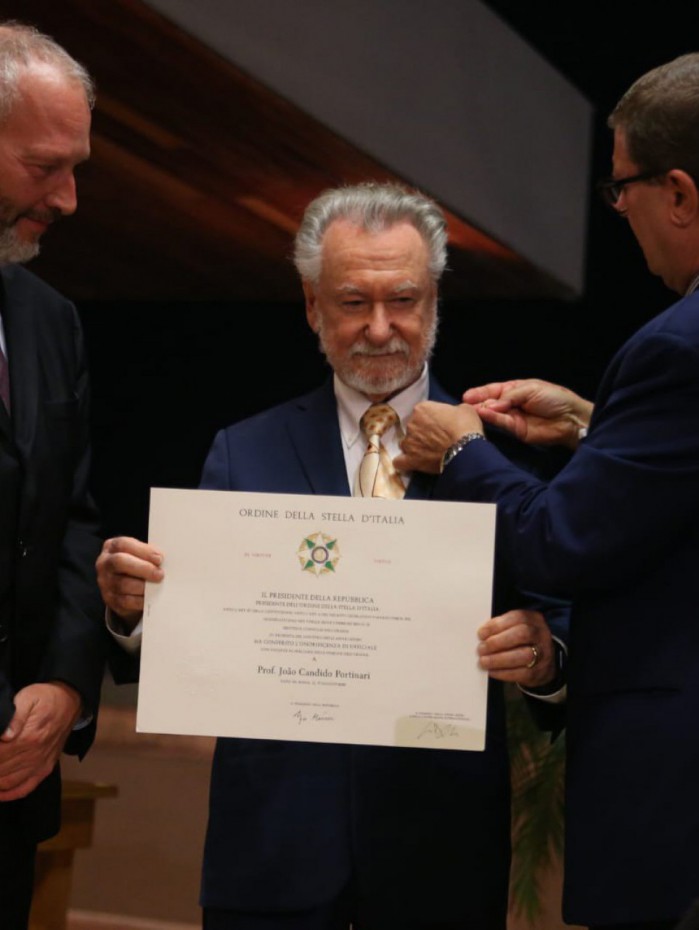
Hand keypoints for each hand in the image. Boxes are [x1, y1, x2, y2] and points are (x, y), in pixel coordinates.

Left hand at [0, 682, 81, 800]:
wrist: (70, 701)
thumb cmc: (46, 698)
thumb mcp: (28, 697)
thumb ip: (15, 717)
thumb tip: (4, 736)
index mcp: (29, 738)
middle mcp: (35, 755)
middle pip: (1, 770)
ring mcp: (41, 764)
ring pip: (9, 782)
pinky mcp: (45, 768)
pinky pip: (26, 788)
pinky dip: (10, 794)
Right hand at [96, 536, 163, 629]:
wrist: (125, 587)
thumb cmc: (136, 565)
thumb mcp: (139, 555)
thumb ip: (148, 555)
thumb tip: (163, 561)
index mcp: (112, 547)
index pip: (123, 544)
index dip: (143, 551)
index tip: (159, 558)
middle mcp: (105, 563)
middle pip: (120, 562)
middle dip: (143, 568)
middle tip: (160, 574)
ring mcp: (105, 582)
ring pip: (123, 584)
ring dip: (143, 586)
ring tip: (156, 586)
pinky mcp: (110, 599)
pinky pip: (125, 601)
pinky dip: (140, 600)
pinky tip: (149, 597)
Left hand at [394, 401, 482, 473]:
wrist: (466, 449)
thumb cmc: (466, 427)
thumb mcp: (464, 409)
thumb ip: (452, 410)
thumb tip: (452, 415)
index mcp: (421, 409)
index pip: (421, 412)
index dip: (430, 418)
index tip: (439, 424)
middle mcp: (411, 424)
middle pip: (412, 427)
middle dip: (421, 432)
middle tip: (435, 439)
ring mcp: (409, 443)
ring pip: (406, 444)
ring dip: (414, 447)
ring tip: (427, 453)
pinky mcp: (410, 460)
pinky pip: (399, 462)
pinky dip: (404, 463)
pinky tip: (411, 463)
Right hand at [462, 378, 592, 449]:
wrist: (571, 418)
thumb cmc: (554, 398)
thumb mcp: (531, 389)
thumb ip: (510, 396)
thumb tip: (491, 404)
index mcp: (515, 390)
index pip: (494, 390)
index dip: (480, 392)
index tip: (467, 395)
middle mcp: (511, 404)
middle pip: (490, 402)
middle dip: (478, 402)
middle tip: (466, 404)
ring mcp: (513, 417)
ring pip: (494, 414)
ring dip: (483, 411)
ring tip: (472, 409)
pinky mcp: (516, 431)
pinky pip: (502, 423)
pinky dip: (492, 419)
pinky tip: (483, 414)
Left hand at [477, 609, 556, 688]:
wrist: (543, 662)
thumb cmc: (523, 641)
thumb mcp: (516, 627)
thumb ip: (502, 628)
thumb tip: (482, 635)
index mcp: (533, 619)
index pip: (517, 617)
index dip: (497, 625)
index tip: (481, 634)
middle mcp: (541, 634)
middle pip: (522, 634)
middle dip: (497, 642)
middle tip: (481, 649)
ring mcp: (543, 653)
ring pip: (523, 655)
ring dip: (499, 659)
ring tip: (484, 661)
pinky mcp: (539, 672)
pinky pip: (522, 673)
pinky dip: (504, 673)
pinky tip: (492, 671)